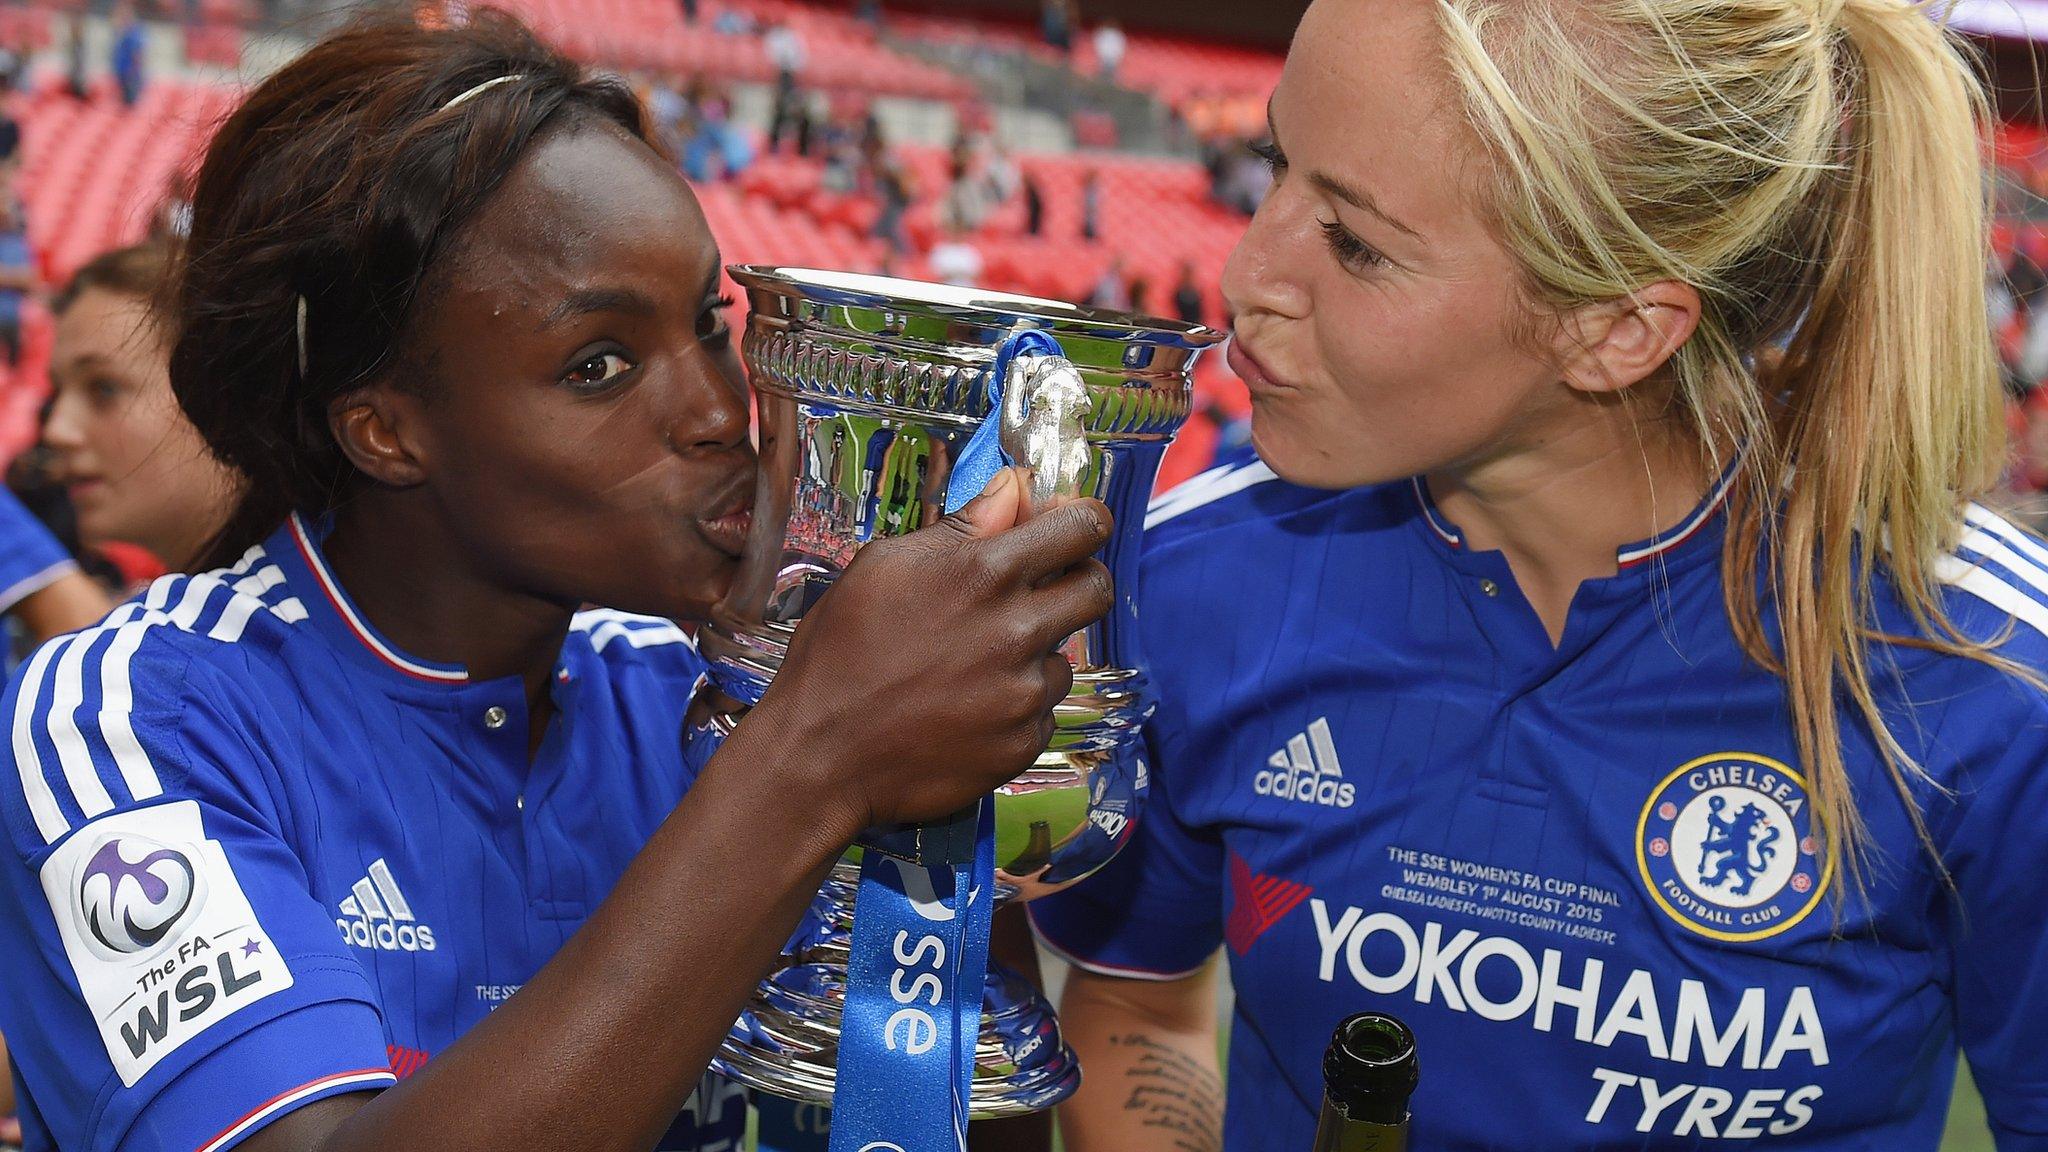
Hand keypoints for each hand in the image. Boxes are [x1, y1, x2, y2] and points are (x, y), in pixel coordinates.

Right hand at [753, 466, 1112, 834]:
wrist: (820, 755)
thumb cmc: (840, 652)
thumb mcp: (884, 566)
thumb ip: (962, 526)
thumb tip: (1014, 486)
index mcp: (984, 573)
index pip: (1084, 527)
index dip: (1083, 522)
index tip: (1071, 530)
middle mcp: (1018, 630)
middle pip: (1098, 587)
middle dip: (1077, 580)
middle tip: (1039, 593)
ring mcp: (1025, 692)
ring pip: (1065, 655)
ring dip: (1034, 654)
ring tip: (970, 667)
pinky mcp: (1024, 742)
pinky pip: (1043, 711)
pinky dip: (1015, 706)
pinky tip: (964, 708)